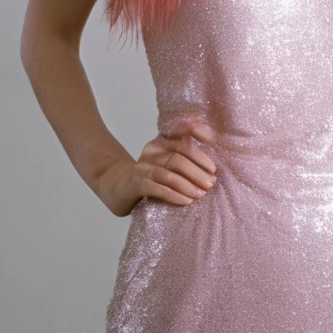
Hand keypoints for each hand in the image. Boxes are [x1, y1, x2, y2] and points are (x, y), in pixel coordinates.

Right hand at [95, 116, 218, 216]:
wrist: (119, 188)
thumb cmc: (151, 177)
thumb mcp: (167, 163)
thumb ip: (185, 159)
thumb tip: (213, 169)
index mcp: (162, 141)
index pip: (180, 131)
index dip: (196, 130)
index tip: (212, 139)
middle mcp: (152, 150)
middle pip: (179, 156)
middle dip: (198, 170)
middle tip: (211, 182)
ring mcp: (143, 166)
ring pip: (170, 173)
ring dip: (189, 185)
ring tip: (202, 194)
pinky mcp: (136, 184)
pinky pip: (159, 188)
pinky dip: (175, 195)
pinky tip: (187, 201)